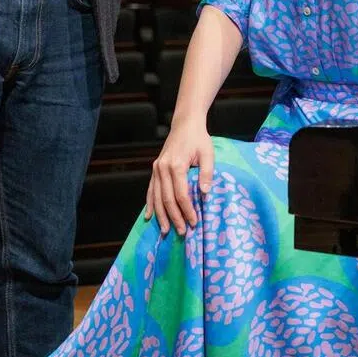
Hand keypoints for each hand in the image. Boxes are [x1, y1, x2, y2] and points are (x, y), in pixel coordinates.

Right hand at [143, 115, 214, 236]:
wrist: (185, 124)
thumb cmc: (199, 138)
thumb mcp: (208, 153)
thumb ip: (206, 172)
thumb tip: (205, 193)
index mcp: (176, 164)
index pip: (180, 194)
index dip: (187, 210)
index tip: (194, 222)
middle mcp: (163, 167)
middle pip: (167, 198)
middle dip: (174, 217)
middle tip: (182, 232)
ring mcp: (157, 168)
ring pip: (156, 197)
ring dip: (161, 215)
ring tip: (166, 230)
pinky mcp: (155, 168)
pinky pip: (151, 190)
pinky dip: (150, 204)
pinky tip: (149, 216)